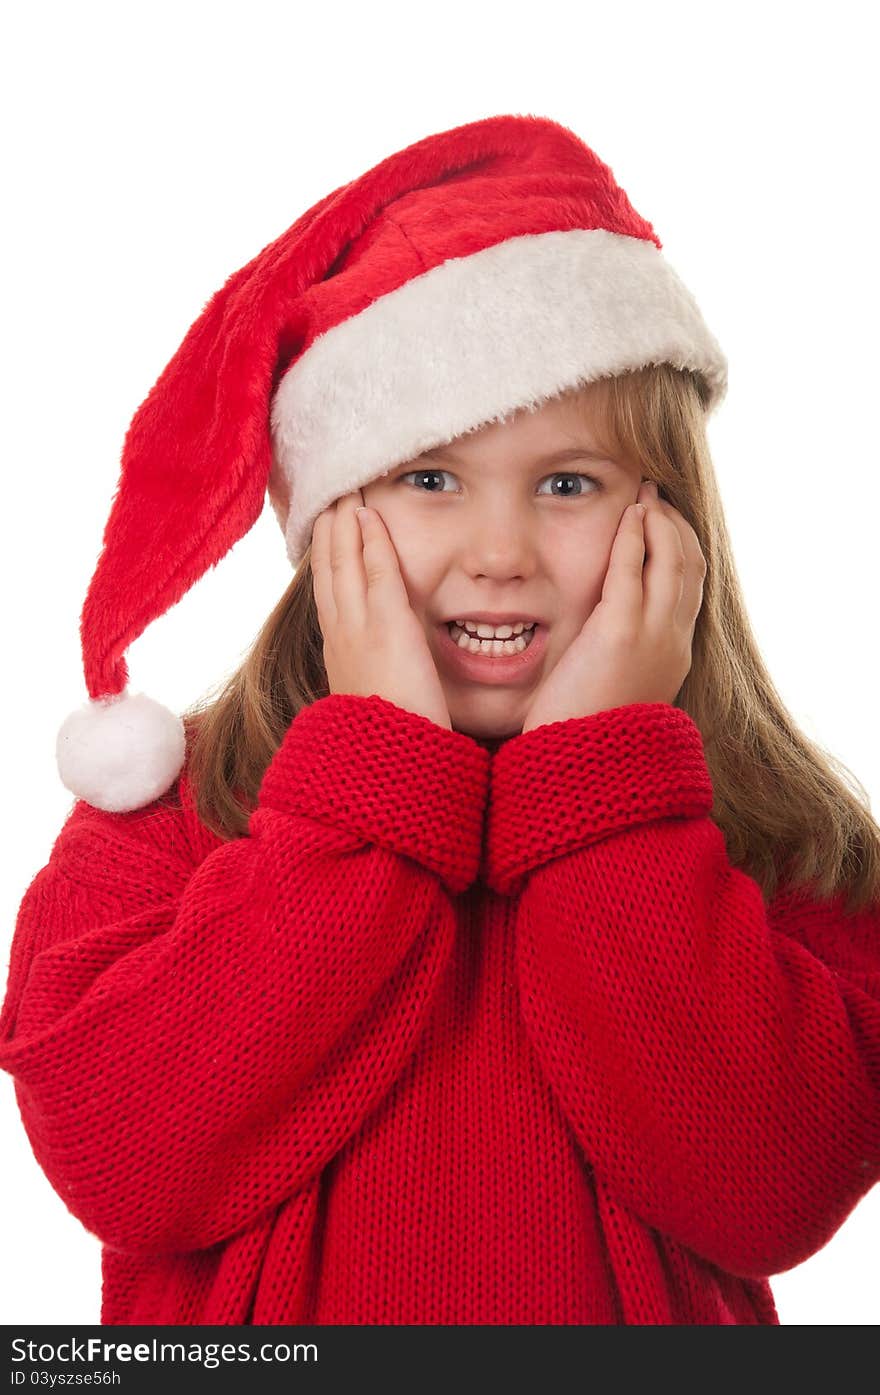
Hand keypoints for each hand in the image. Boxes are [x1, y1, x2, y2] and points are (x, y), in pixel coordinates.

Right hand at [311, 491, 452, 730]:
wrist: (386, 765)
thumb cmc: (386, 743)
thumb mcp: (372, 706)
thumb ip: (374, 682)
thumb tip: (379, 676)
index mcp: (338, 655)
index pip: (327, 596)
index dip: (323, 561)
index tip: (323, 534)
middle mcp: (340, 637)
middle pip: (327, 572)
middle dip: (326, 533)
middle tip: (327, 498)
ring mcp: (359, 628)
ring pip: (343, 563)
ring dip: (342, 524)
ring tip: (343, 493)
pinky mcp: (387, 626)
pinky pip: (376, 570)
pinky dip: (370, 539)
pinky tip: (368, 513)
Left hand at [520, 480, 706, 732]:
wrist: (580, 768)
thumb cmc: (584, 734)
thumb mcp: (614, 689)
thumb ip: (619, 657)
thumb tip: (604, 641)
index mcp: (674, 656)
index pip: (691, 588)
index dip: (682, 549)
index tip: (664, 524)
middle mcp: (674, 642)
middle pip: (692, 567)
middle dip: (677, 526)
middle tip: (655, 499)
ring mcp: (652, 637)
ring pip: (673, 561)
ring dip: (660, 522)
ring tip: (643, 498)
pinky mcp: (620, 634)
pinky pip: (633, 570)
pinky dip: (635, 537)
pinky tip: (629, 515)